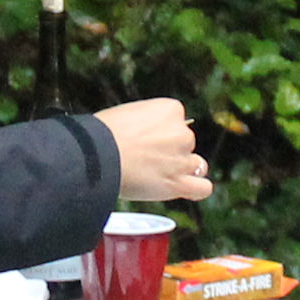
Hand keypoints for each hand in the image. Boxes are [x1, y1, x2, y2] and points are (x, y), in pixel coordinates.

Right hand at [96, 98, 213, 201]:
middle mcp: (182, 132)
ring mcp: (182, 159)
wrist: (97, 156)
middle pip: (186, 143)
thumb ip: (145, 123)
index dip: (161, 133)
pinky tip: (185, 189)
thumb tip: (145, 135)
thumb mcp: (127, 115)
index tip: (145, 141)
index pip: (176, 121)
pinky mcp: (179, 183)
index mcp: (170, 110)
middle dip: (170, 152)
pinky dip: (196, 190)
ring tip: (159, 176)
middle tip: (145, 161)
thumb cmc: (101, 135)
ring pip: (196, 166)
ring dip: (182, 170)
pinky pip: (202, 188)